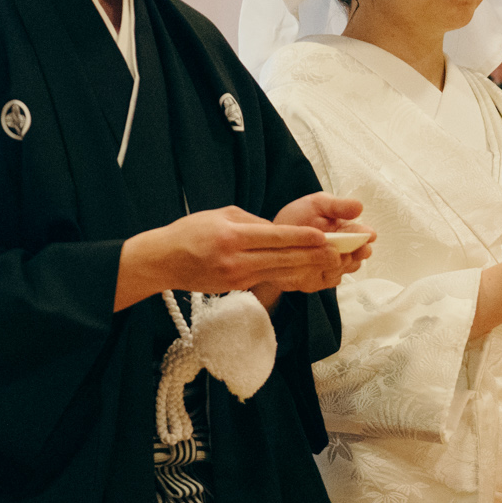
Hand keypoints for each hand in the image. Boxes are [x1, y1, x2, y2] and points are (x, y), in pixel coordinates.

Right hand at [123, 201, 363, 305]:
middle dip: (312, 256)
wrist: (164, 261)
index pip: (275, 237)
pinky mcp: (236, 287)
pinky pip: (265, 277)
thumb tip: (278, 230)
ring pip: (278, 271)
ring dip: (304, 267)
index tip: (323, 237)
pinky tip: (302, 270)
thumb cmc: (190, 232)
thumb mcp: (221, 215)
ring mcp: (237, 277)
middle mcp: (237, 259)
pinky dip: (284, 274)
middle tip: (337, 254)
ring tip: (328, 263)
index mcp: (233, 236)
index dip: (301, 238)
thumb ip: (251, 221)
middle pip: (283, 259)